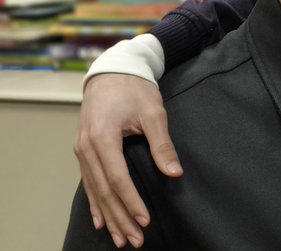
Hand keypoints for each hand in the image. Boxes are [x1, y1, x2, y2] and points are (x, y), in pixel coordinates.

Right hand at [74, 74, 181, 247]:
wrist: (112, 71)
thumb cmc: (134, 89)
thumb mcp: (153, 112)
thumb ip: (162, 144)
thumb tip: (174, 172)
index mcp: (102, 138)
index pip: (118, 178)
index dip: (131, 201)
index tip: (145, 220)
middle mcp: (86, 148)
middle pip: (104, 191)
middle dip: (120, 217)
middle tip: (134, 241)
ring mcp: (81, 150)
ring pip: (95, 190)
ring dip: (108, 216)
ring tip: (120, 238)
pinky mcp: (84, 151)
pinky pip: (89, 182)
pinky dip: (95, 203)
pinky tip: (101, 221)